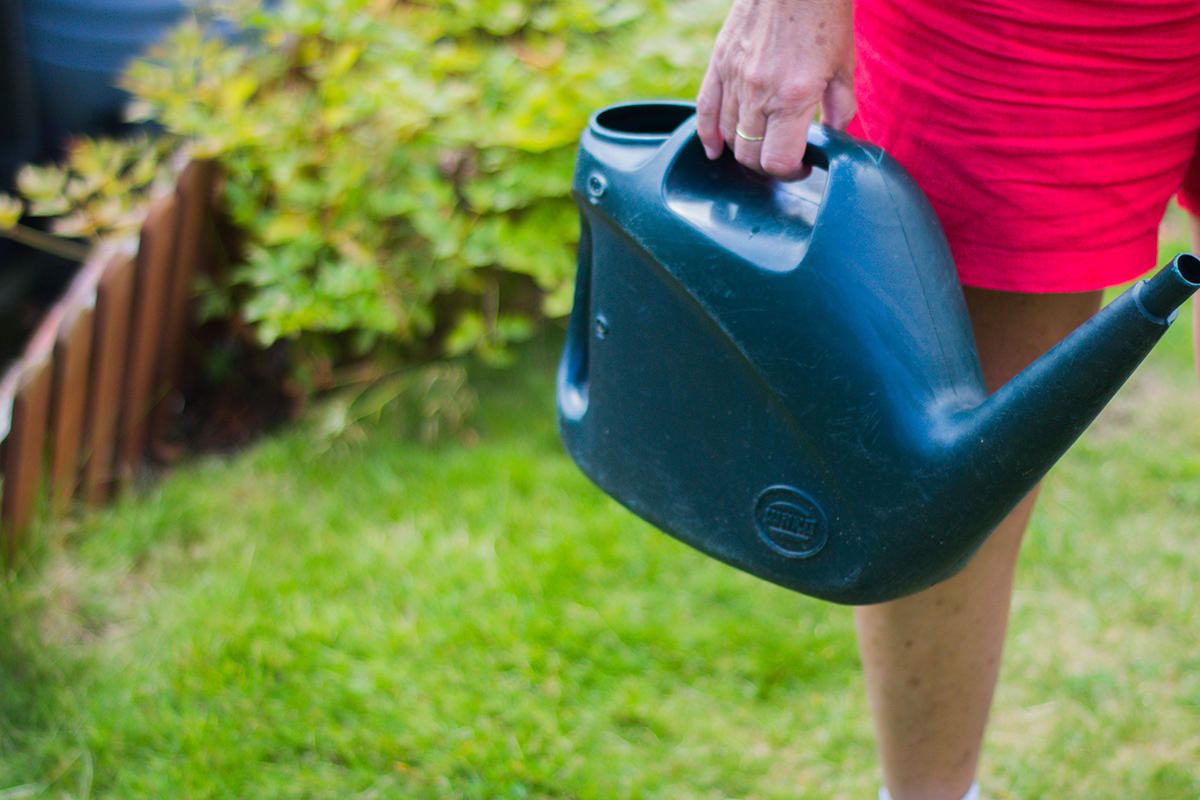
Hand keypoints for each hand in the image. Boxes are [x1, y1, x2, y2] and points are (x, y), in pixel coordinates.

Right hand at [696, 0, 854, 179]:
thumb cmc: (824, 14)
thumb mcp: (844, 65)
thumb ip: (840, 109)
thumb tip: (836, 137)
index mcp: (794, 96)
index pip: (778, 161)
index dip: (790, 173)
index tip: (801, 167)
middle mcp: (760, 92)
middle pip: (750, 156)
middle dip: (768, 166)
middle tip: (782, 158)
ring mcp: (735, 78)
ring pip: (728, 137)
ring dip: (743, 150)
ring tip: (760, 146)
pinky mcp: (719, 63)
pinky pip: (705, 110)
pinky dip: (707, 135)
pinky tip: (714, 149)